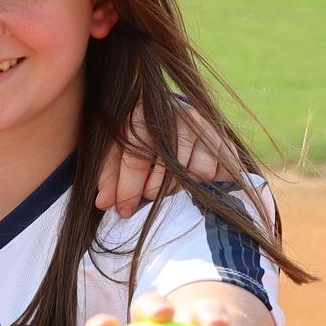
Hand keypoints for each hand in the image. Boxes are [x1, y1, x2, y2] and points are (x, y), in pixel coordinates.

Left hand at [94, 104, 234, 219]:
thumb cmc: (137, 139)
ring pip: (194, 173)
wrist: (171, 119)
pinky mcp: (222, 138)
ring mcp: (202, 125)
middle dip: (154, 190)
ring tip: (170, 179)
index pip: (135, 158)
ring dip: (179, 186)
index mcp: (142, 114)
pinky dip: (202, 182)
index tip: (124, 211)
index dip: (129, 189)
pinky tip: (191, 175)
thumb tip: (103, 203)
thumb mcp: (116, 152)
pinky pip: (214, 173)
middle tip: (148, 195)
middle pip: (167, 169)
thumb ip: (109, 176)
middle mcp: (175, 114)